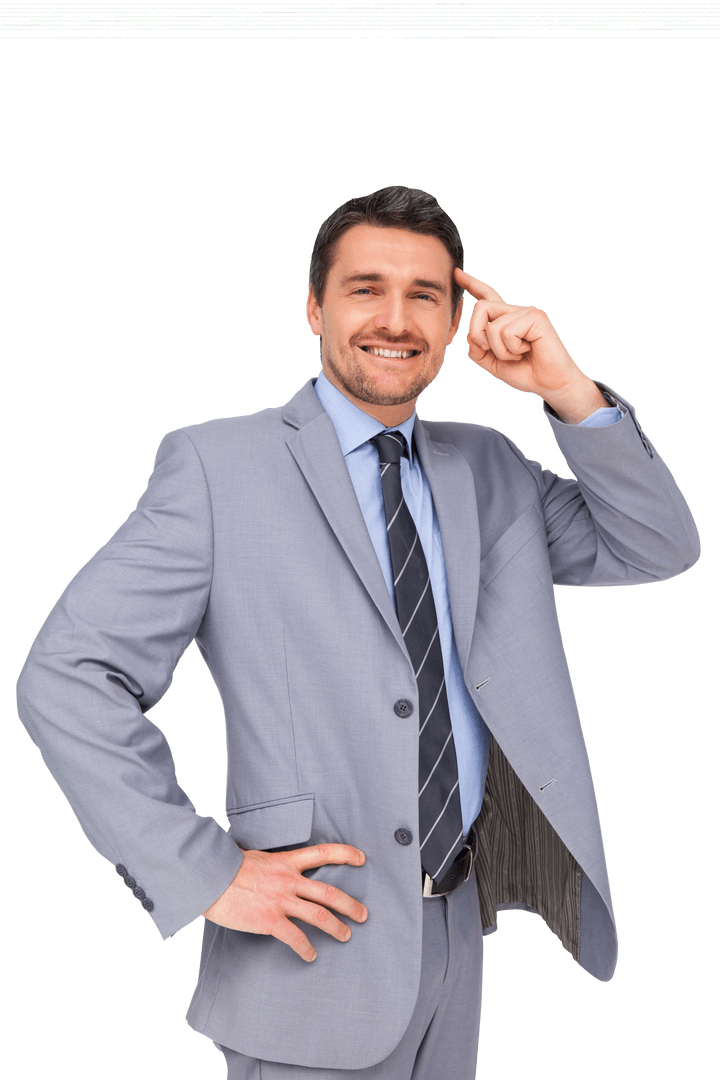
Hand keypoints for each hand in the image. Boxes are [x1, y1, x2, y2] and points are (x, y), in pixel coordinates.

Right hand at [201, 843, 367, 962]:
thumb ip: (272, 866)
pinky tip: (311, 956)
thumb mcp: (256, 858)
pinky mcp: (269, 920)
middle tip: (363, 915)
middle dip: (349, 905)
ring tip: (346, 936)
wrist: (209, 877)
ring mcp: (280, 901)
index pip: (322, 853)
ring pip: (318, 915)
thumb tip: (273, 869)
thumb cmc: (227, 867)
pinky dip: (306, 948)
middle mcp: (288, 880)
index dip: (345, 854)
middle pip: (328, 892)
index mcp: (286, 862)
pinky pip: (295, 937)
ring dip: (336, 927)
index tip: (362, 858)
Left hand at [454, 267, 605, 419]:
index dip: (471, 284)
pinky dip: (511, 350)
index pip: (487, 296)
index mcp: (506, 320)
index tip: (457, 272)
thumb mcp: (493, 362)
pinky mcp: (536, 318)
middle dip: (476, 333)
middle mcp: (516, 312)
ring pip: (492, 326)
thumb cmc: (525, 372)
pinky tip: (527, 351)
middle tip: (488, 350)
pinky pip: (507, 332)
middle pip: (481, 307)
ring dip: (500, 351)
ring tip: (517, 355)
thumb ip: (477, 349)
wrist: (550, 384)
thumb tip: (470, 336)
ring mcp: (527, 313)